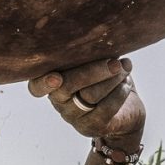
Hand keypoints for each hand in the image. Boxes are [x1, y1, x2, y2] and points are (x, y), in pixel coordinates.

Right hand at [27, 58, 144, 142]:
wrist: (127, 110)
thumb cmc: (107, 77)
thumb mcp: (95, 61)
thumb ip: (87, 53)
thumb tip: (95, 36)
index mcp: (53, 82)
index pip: (36, 87)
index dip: (43, 83)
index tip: (56, 77)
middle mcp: (59, 101)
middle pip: (66, 86)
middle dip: (92, 71)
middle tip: (115, 62)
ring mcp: (73, 117)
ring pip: (89, 95)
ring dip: (111, 79)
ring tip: (124, 67)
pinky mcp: (91, 127)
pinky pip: (105, 109)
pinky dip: (119, 92)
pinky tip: (127, 83)